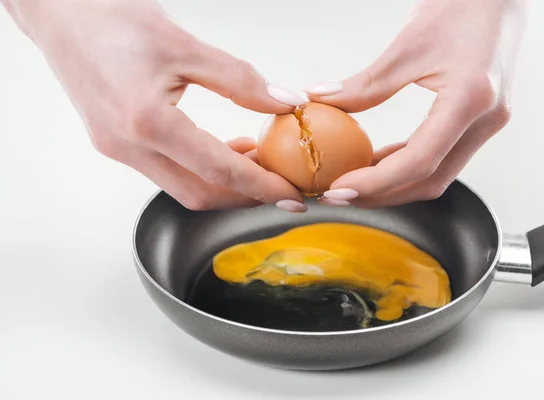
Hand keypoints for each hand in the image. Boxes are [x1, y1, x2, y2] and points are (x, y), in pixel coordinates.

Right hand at [3, 0, 307, 211]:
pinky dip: (201, 170)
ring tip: (257, 160)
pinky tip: (223, 150)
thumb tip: (284, 103)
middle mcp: (128, 146)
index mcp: (146, 121)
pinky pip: (166, 172)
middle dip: (246, 195)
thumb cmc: (112, 19)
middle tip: (280, 182)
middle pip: (200, 194)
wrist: (61, 13)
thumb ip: (240, 80)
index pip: (217, 170)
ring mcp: (118, 150)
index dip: (261, 185)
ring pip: (183, 188)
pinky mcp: (116, 146)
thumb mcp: (185, 45)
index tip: (292, 193)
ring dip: (224, 183)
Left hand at [305, 0, 526, 207]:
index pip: (420, 160)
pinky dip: (408, 166)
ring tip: (353, 182)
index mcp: (471, 99)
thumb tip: (321, 101)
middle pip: (430, 180)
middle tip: (340, 195)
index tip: (340, 189)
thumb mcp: (407, 45)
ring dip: (394, 185)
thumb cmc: (460, 7)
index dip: (376, 183)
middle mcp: (486, 120)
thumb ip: (366, 84)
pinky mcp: (481, 122)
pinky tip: (378, 162)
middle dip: (382, 194)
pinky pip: (442, 157)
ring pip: (438, 175)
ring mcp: (488, 124)